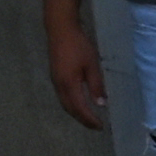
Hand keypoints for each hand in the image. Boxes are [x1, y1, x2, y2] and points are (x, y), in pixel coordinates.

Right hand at [44, 18, 107, 133]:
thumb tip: (101, 104)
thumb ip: (96, 85)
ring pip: (65, 104)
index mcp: (69, 84)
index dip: (90, 119)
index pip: (80, 108)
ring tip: (88, 118)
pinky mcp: (55, 76)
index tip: (100, 126)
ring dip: (76, 113)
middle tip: (95, 126)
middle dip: (82, 120)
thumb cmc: (78, 45)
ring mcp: (55, 81)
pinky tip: (79, 103)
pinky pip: (63, 97)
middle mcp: (59, 86)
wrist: (60, 29)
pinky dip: (71, 105)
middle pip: (70, 109)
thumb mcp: (92, 65)